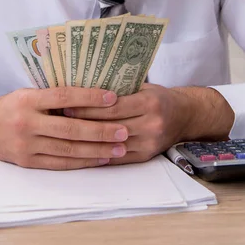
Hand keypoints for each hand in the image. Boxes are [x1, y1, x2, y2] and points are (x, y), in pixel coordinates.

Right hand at [0, 87, 129, 169]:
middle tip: (123, 130)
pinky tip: (100, 159)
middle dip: (100, 130)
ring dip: (97, 150)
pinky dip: (82, 162)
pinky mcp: (27, 162)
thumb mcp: (28, 93)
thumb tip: (92, 95)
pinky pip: (60, 163)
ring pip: (68, 150)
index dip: (90, 98)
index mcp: (27, 100)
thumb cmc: (10, 106)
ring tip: (119, 148)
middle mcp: (26, 123)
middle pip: (70, 128)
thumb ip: (53, 96)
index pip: (64, 97)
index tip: (113, 98)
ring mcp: (26, 145)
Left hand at [63, 83, 183, 164]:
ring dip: (87, 141)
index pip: (112, 107)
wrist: (185, 116)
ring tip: (66, 135)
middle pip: (110, 126)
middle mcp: (151, 124)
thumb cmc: (158, 97)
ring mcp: (149, 143)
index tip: (66, 106)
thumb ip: (119, 89)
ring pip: (111, 144)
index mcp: (149, 103)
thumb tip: (83, 87)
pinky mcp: (145, 156)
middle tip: (59, 121)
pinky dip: (98, 153)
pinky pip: (117, 158)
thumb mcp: (143, 87)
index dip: (88, 108)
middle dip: (83, 124)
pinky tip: (81, 150)